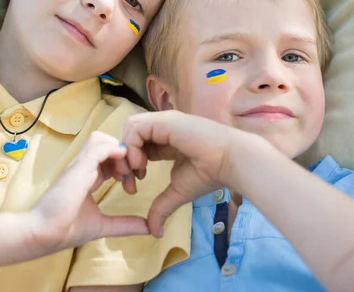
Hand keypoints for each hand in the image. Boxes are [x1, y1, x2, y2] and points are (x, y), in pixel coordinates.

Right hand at [26, 131, 148, 254]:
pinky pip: (99, 147)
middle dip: (124, 154)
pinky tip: (123, 171)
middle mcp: (83, 166)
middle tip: (133, 175)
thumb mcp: (103, 225)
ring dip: (119, 151)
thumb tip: (149, 228)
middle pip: (106, 142)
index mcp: (87, 176)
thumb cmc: (66, 229)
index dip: (124, 164)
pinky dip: (115, 152)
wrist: (43, 235)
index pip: (108, 156)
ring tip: (126, 174)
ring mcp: (79, 165)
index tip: (132, 183)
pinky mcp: (79, 167)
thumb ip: (125, 224)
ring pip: (101, 139)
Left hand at [122, 110, 265, 236]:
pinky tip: (142, 164)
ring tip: (136, 172)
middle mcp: (163, 127)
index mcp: (167, 139)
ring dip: (126, 152)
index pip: (138, 145)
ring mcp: (163, 121)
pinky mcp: (164, 120)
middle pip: (130, 135)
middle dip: (123, 159)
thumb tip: (154, 232)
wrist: (230, 162)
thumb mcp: (178, 191)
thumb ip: (162, 207)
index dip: (130, 165)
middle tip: (127, 181)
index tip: (134, 187)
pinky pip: (136, 128)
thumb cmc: (209, 174)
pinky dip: (132, 146)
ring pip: (130, 129)